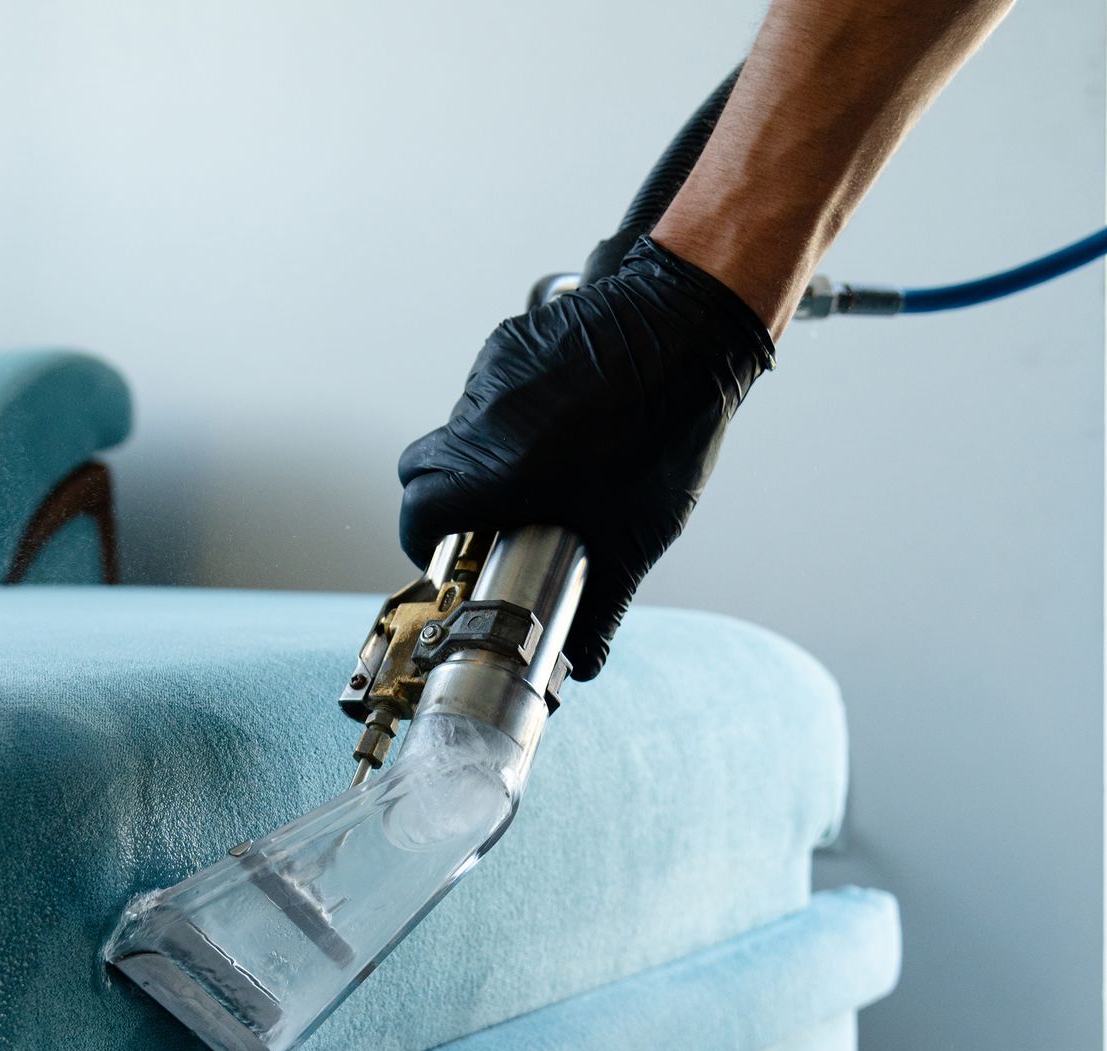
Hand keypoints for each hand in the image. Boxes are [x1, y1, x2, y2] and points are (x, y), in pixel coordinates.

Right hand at [397, 237, 773, 679]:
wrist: (689, 329)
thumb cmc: (667, 431)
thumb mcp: (637, 537)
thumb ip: (601, 606)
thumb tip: (580, 664)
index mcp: (498, 471)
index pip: (418, 511)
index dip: (425, 541)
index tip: (451, 554)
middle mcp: (482, 422)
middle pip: (422, 470)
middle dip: (446, 501)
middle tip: (491, 520)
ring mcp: (490, 376)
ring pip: (458, 430)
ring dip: (484, 457)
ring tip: (546, 468)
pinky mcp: (508, 344)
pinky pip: (488, 391)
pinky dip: (511, 414)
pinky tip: (562, 421)